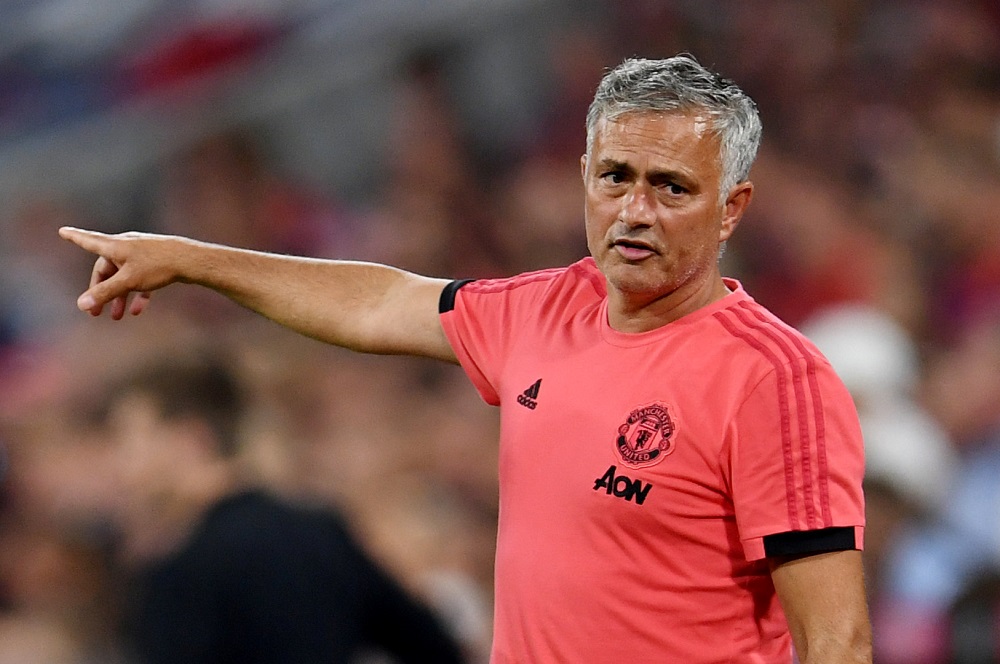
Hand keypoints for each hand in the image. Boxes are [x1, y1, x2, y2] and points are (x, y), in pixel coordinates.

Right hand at [58, 227, 181, 319]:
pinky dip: (137, 293)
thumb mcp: (128, 281)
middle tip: (95, 313)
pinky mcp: (155, 262)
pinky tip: (138, 310)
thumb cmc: (158, 265)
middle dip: (101, 292)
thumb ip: (105, 293)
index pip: (89, 241)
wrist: (191, 260)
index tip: (63, 231)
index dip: (75, 237)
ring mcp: (141, 254)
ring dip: (119, 297)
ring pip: (124, 277)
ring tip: (117, 317)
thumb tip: (81, 305)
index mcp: (115, 246)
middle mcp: (126, 246)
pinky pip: (141, 279)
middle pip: (106, 269)